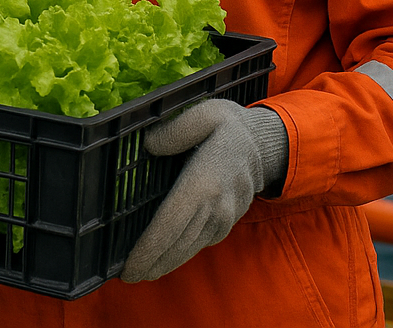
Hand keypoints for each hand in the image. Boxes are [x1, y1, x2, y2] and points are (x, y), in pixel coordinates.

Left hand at [119, 99, 288, 282]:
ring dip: (164, 263)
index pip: (170, 224)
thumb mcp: (204, 114)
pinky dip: (180, 255)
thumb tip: (149, 146)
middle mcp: (216, 207)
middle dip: (151, 263)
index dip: (148, 248)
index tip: (128, 266)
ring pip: (189, 249)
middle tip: (126, 277)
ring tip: (141, 274)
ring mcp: (224, 218)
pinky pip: (200, 244)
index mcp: (205, 182)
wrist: (266, 144)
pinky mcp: (227, 223)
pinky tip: (164, 259)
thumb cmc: (228, 126)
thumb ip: (175, 130)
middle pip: (177, 244)